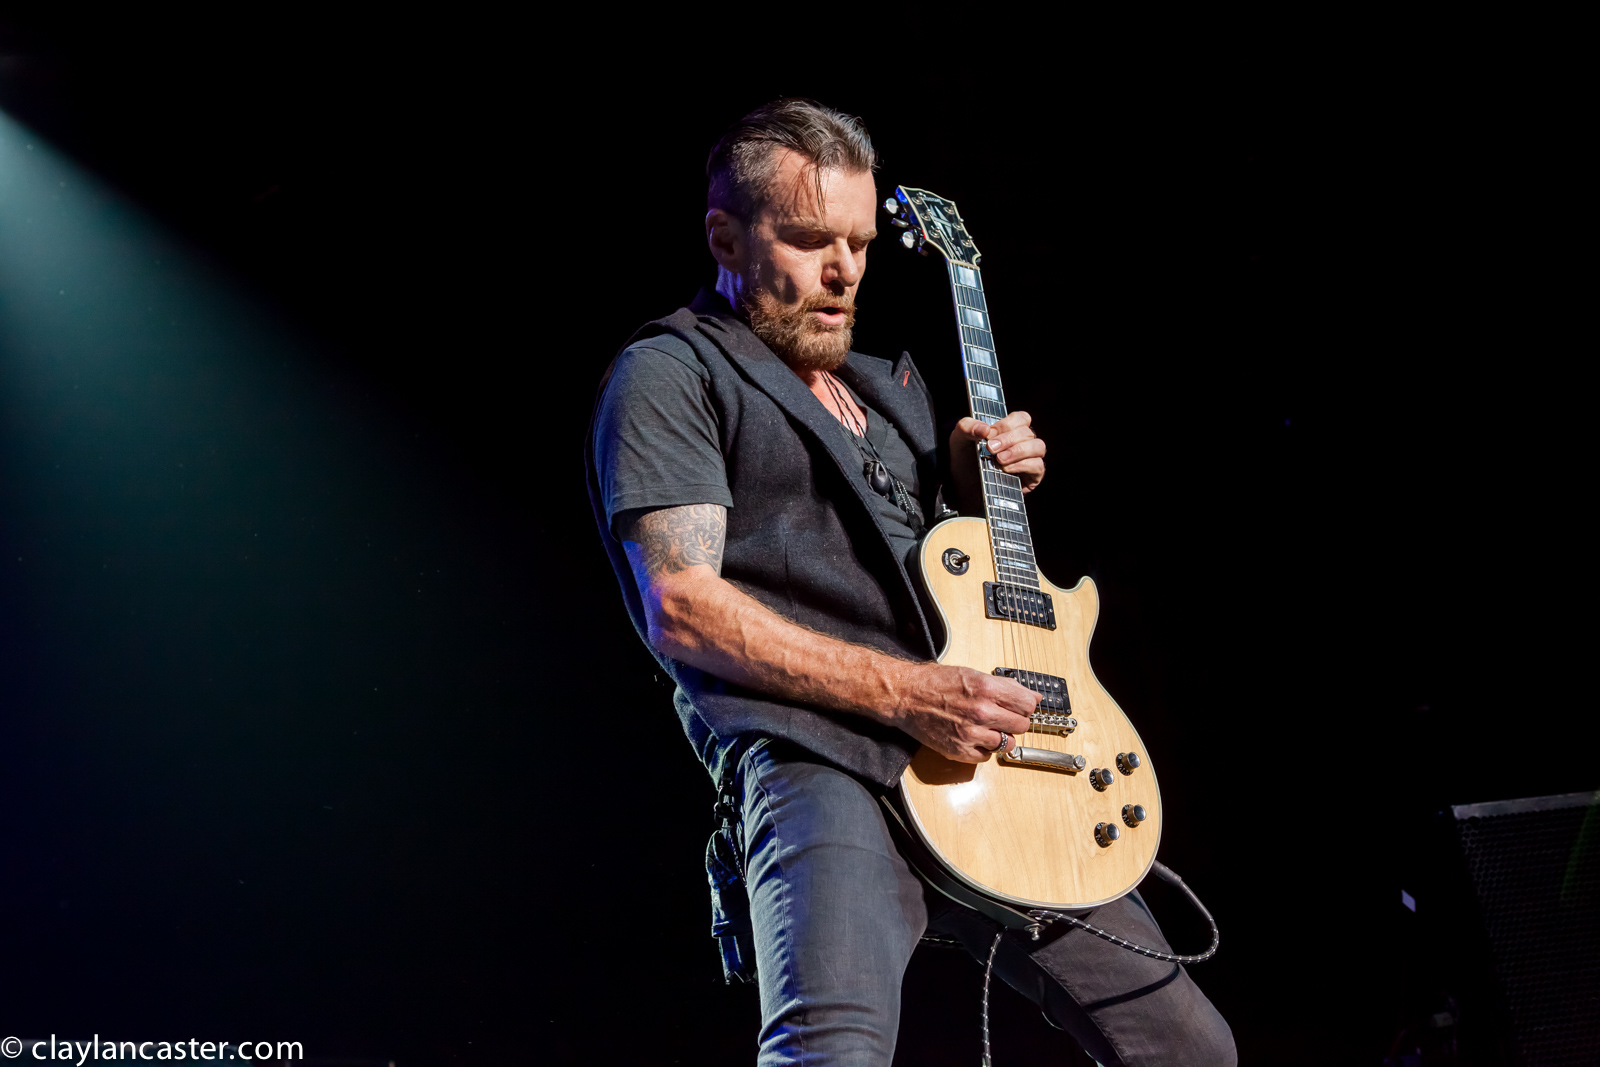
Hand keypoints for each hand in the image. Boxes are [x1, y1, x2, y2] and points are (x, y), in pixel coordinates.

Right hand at [894, 663, 1037, 762]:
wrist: (907, 696)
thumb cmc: (937, 683)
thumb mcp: (974, 674)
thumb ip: (1006, 687)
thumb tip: (1032, 696)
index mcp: (987, 689)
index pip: (1027, 705)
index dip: (1026, 706)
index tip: (1020, 707)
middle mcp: (981, 712)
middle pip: (1021, 725)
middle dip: (1015, 721)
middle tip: (1003, 717)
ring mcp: (971, 734)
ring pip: (1007, 744)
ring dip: (1001, 737)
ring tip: (988, 728)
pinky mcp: (961, 750)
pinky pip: (987, 756)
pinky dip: (984, 749)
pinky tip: (975, 737)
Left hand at [952, 410, 1046, 492]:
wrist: (963, 488)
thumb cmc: (964, 461)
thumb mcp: (959, 439)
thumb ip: (967, 426)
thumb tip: (986, 429)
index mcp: (1009, 430)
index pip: (1022, 418)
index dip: (1007, 424)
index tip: (989, 434)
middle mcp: (1022, 443)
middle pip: (1027, 433)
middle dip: (1008, 439)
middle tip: (990, 448)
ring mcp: (1029, 459)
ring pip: (1038, 447)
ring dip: (1018, 451)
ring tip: (999, 459)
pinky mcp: (1032, 477)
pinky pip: (1038, 466)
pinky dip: (1023, 465)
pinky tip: (1006, 469)